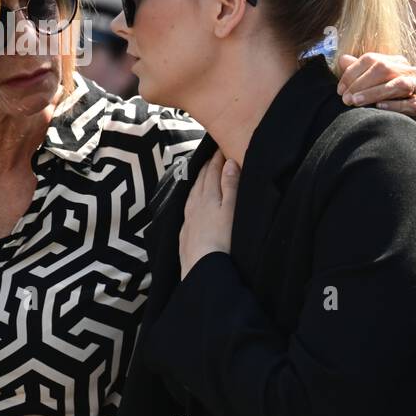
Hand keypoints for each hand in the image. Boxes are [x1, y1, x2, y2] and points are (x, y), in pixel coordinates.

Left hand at [179, 149, 238, 279]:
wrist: (202, 268)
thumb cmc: (222, 240)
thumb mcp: (231, 210)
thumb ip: (230, 185)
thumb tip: (229, 162)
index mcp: (208, 197)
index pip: (213, 172)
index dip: (218, 158)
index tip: (222, 146)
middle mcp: (195, 205)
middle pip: (201, 180)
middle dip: (207, 165)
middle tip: (212, 154)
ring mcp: (188, 219)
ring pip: (192, 193)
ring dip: (198, 181)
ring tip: (202, 173)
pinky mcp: (185, 233)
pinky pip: (187, 208)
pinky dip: (191, 198)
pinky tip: (192, 203)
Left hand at [335, 52, 415, 145]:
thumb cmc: (395, 110)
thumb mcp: (377, 90)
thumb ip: (361, 75)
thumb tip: (343, 59)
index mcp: (400, 65)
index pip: (372, 59)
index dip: (353, 72)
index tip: (340, 90)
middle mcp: (414, 73)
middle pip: (384, 69)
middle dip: (362, 84)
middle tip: (346, 99)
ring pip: (399, 84)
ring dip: (375, 93)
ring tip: (356, 102)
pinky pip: (412, 104)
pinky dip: (395, 105)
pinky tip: (379, 108)